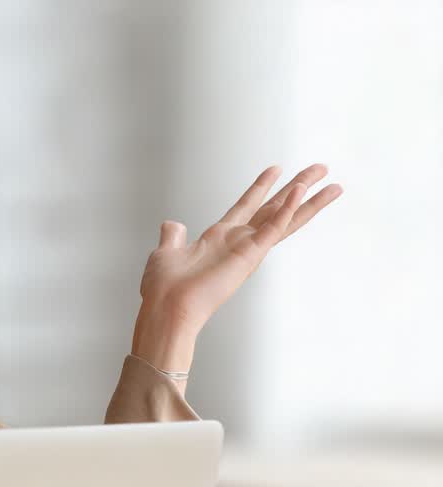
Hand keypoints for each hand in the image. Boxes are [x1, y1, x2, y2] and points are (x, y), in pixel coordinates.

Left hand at [132, 164, 342, 370]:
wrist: (166, 309)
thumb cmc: (165, 288)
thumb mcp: (166, 253)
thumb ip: (173, 237)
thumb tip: (172, 225)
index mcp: (220, 238)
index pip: (247, 206)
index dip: (261, 187)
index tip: (277, 168)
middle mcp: (238, 241)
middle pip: (274, 207)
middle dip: (298, 186)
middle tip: (321, 168)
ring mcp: (247, 249)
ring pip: (284, 218)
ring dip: (306, 199)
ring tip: (331, 182)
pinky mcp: (250, 256)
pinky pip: (273, 229)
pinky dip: (286, 211)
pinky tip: (299, 193)